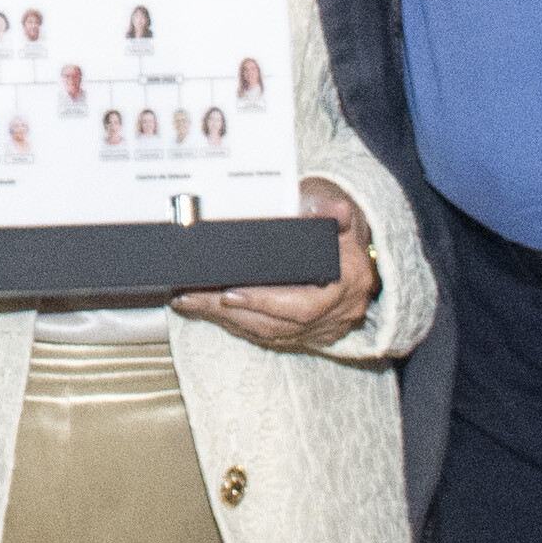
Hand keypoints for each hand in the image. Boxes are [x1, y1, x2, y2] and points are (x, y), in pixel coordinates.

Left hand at [177, 176, 379, 351]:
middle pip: (279, 323)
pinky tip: (211, 311)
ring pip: (271, 334)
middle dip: (232, 312)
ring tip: (191, 301)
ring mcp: (326, 326)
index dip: (265, 303)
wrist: (350, 244)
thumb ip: (326, 207)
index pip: (305, 304)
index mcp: (350, 278)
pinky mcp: (311, 334)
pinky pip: (270, 336)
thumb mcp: (332, 206)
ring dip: (228, 320)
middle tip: (193, 297)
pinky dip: (238, 323)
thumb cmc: (334, 222)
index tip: (229, 294)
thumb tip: (335, 209)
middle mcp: (340, 310)